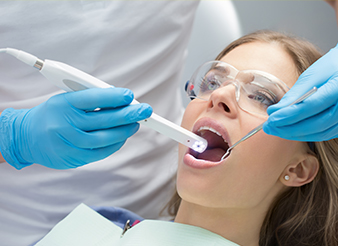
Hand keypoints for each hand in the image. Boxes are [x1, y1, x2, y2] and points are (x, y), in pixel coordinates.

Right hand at [0, 88, 151, 168]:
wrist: (27, 137)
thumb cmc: (53, 114)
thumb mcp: (66, 99)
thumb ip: (91, 99)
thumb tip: (120, 100)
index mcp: (63, 104)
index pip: (92, 98)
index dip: (113, 97)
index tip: (129, 95)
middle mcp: (65, 123)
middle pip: (103, 119)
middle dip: (128, 114)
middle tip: (145, 110)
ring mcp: (69, 143)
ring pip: (105, 138)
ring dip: (125, 131)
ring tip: (136, 124)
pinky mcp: (72, 158)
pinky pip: (100, 152)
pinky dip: (115, 144)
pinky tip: (122, 137)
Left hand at [263, 44, 337, 140]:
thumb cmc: (331, 67)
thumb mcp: (313, 75)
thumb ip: (295, 94)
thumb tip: (274, 111)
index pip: (311, 106)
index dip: (289, 115)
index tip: (271, 118)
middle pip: (316, 124)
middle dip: (288, 128)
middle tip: (268, 127)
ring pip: (319, 133)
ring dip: (294, 134)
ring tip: (275, 129)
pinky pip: (323, 134)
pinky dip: (304, 134)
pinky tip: (289, 130)